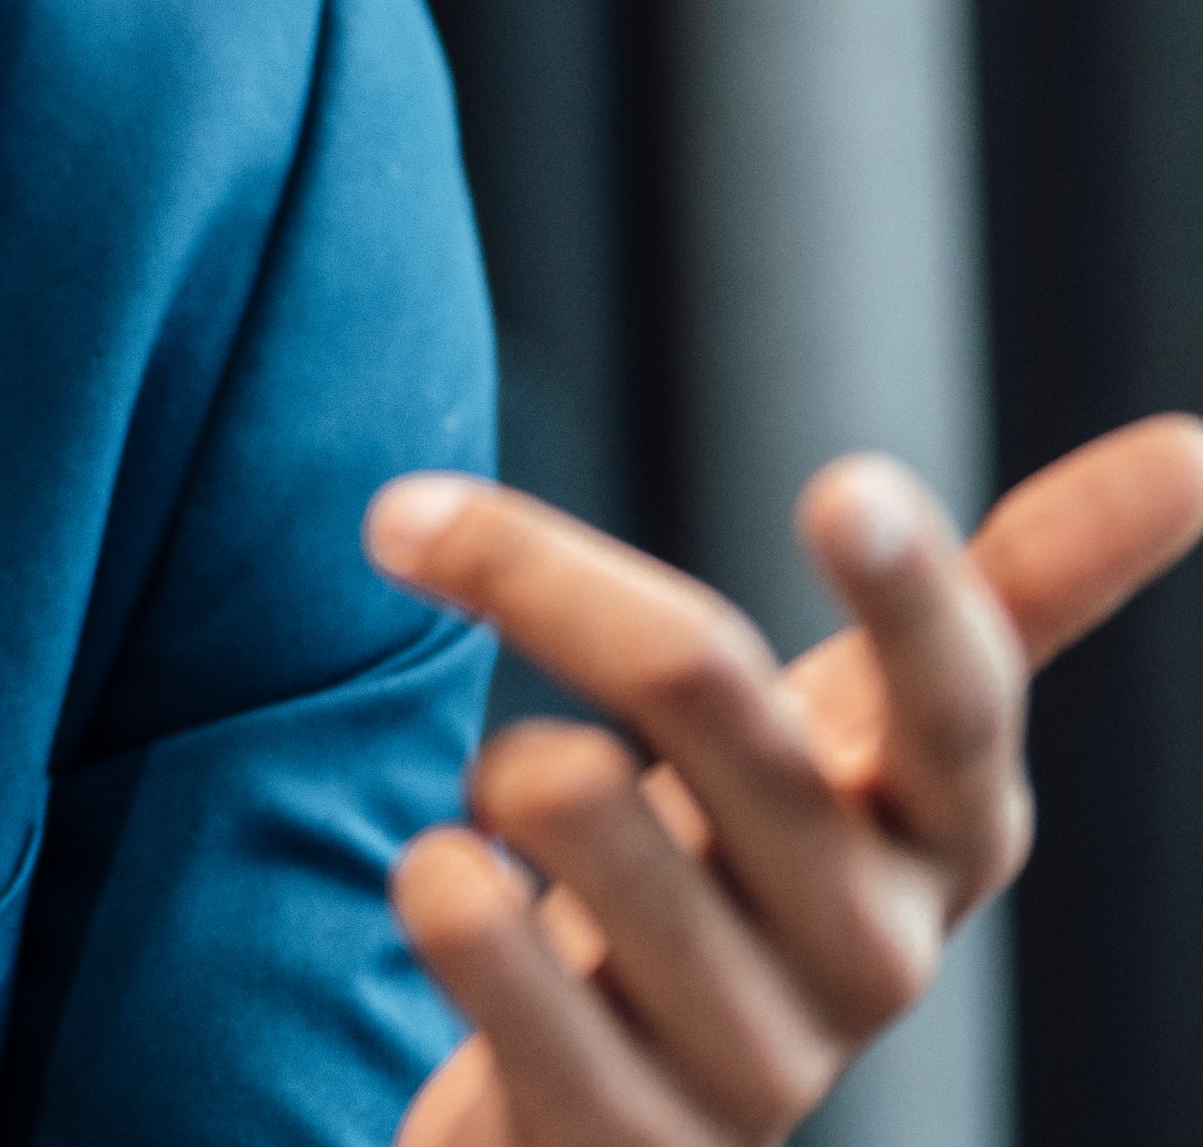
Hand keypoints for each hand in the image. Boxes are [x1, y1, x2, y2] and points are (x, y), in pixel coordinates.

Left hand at [369, 411, 1202, 1144]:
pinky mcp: (636, 1141)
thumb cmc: (755, 874)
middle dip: (536, 573)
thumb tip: (1202, 446)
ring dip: (500, 764)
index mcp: (942, 829)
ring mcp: (762, 1057)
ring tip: (507, 800)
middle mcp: (878, 949)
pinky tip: (444, 880)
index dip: (909, 597)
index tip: (844, 488)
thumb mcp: (867, 735)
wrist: (624, 1109)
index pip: (954, 700)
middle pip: (701, 685)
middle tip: (401, 515)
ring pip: (581, 802)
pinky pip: (507, 970)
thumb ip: (1022, 592)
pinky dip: (451, 899)